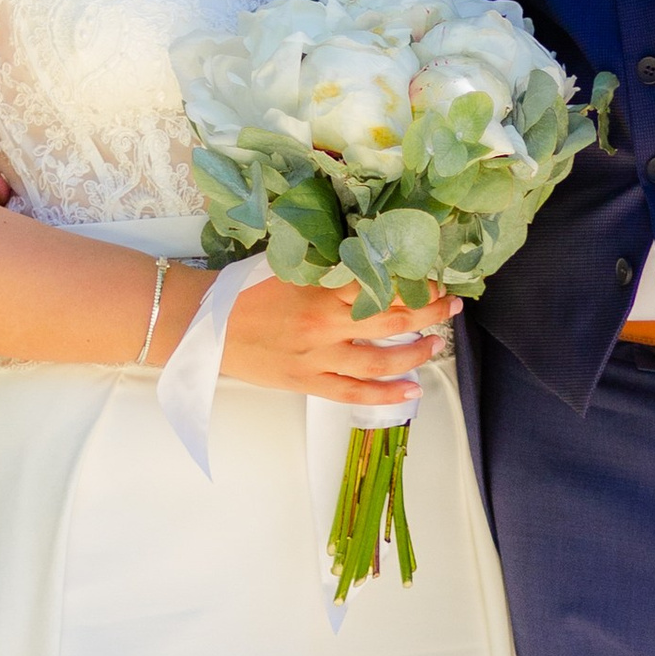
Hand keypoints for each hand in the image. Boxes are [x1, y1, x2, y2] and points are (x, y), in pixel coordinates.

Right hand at [214, 272, 460, 405]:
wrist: (204, 325)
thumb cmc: (242, 291)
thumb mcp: (288, 268)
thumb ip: (326, 268)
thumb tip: (365, 261)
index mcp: (320, 288)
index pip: (380, 283)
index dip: (412, 281)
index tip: (432, 277)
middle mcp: (325, 323)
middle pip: (390, 318)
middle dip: (428, 312)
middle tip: (451, 306)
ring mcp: (318, 357)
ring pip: (380, 360)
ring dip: (414, 353)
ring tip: (435, 345)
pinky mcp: (307, 382)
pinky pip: (353, 392)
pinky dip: (385, 394)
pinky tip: (410, 390)